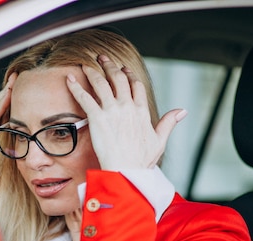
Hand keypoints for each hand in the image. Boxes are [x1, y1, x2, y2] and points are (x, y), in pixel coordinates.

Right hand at [0, 73, 16, 206]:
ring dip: (3, 95)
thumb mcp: (16, 163)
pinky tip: (5, 98)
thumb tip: (44, 151)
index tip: (26, 88)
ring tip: (13, 82)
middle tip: (18, 76)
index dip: (14, 100)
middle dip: (8, 91)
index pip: (4, 113)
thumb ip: (25, 154)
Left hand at [66, 55, 186, 170]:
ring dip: (93, 72)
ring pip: (101, 84)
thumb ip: (168, 123)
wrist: (125, 170)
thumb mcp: (159, 140)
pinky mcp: (97, 117)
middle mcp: (128, 106)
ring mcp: (112, 110)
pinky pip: (85, 98)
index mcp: (142, 111)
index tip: (123, 69)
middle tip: (102, 59)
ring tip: (85, 65)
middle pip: (118, 79)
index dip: (128, 75)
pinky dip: (76, 87)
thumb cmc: (140, 161)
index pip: (136, 85)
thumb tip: (182, 111)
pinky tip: (70, 79)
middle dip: (110, 66)